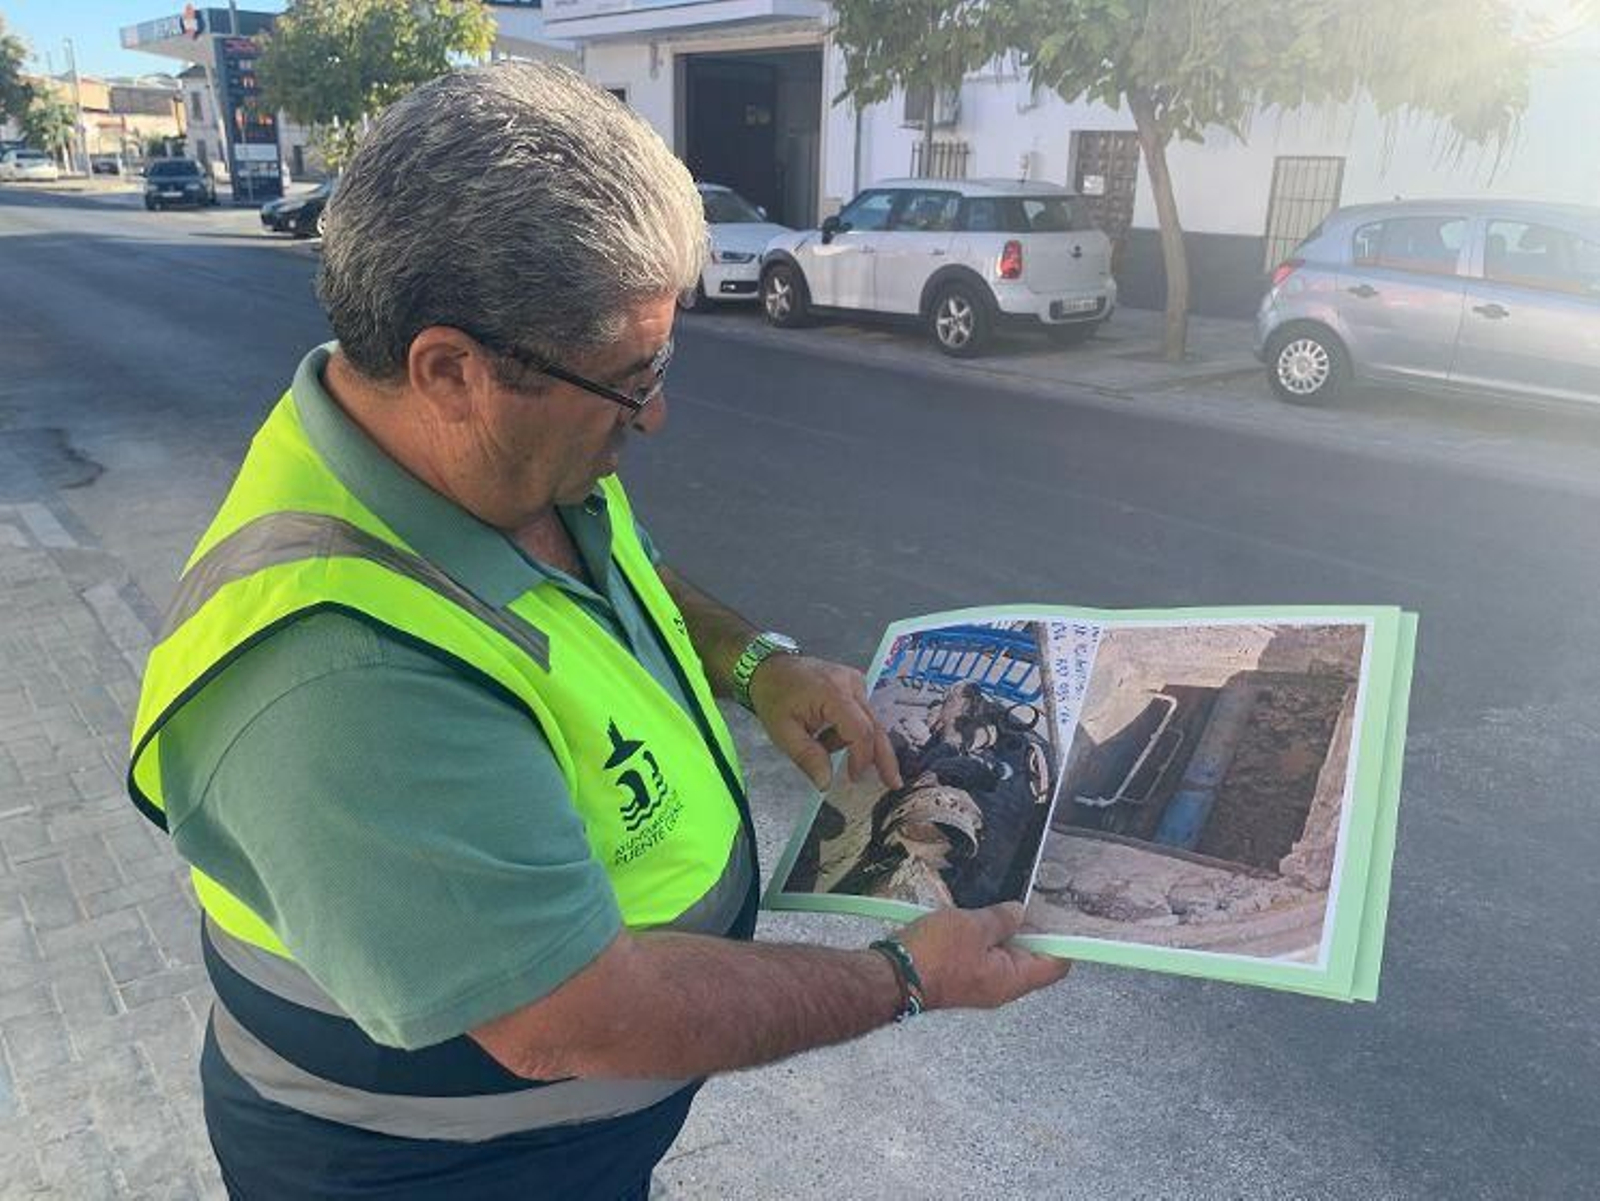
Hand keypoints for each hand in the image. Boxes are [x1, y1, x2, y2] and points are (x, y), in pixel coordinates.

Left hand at [748, 655, 902, 791]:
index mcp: (834, 693)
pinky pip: (860, 714)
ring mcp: (856, 681)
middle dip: (884, 758)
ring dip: (851, 743)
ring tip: (821, 744)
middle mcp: (852, 684)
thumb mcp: (783, 732)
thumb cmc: (774, 697)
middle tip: (893, 783)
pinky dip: (848, 731)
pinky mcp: (855, 683)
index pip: (861, 731)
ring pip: (868, 722)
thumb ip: (807, 757)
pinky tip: (827, 733)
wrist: (769, 666)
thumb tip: (826, 784)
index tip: (855, 778)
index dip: (862, 758)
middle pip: (875, 726)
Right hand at [895, 902, 1070, 1010]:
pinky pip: (981, 953)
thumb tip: (1018, 912)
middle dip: (1031, 928)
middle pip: (1030, 957)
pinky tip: (977, 913)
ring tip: (1004, 901)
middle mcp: (999, 986)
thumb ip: (1001, 918)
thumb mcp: (974, 927)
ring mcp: (978, 981)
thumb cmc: (935, 955)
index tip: (1063, 914)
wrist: (891, 975)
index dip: (1063, 940)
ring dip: (1004, 929)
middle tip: (1032, 898)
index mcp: (1011, 980)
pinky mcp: (959, 974)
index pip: (1055, 965)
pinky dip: (984, 934)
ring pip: (1003, 953)